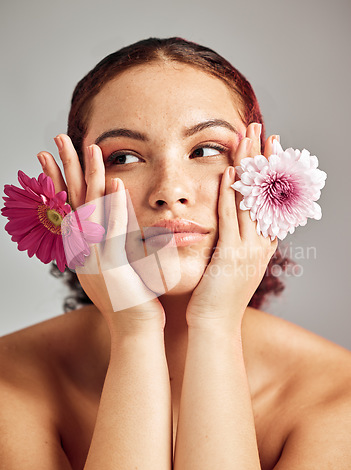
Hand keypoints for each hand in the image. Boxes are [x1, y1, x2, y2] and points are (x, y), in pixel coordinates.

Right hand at [37, 135, 165, 334]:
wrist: (135, 330)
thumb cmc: (133, 299)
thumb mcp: (121, 264)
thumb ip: (120, 240)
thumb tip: (121, 219)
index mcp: (85, 248)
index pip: (69, 207)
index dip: (59, 180)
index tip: (53, 156)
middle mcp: (85, 250)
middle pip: (73, 200)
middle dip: (65, 168)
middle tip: (59, 139)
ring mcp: (96, 257)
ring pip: (91, 209)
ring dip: (92, 177)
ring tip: (92, 149)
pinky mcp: (114, 265)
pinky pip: (114, 230)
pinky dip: (115, 206)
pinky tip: (116, 183)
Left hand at [185, 123, 278, 330]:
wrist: (215, 324)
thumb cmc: (217, 295)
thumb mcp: (232, 264)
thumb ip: (235, 241)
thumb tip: (232, 221)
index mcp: (261, 243)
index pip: (271, 198)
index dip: (272, 171)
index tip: (270, 145)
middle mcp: (261, 243)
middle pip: (266, 191)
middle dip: (264, 159)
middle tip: (262, 129)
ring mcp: (249, 249)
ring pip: (252, 199)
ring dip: (249, 166)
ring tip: (248, 138)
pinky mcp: (232, 256)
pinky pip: (231, 219)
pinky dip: (231, 195)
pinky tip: (229, 172)